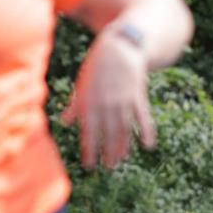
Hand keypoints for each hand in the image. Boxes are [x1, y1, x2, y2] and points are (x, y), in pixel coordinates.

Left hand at [61, 34, 154, 168]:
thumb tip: (64, 121)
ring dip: (122, 147)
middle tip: (108, 167)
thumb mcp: (83, 84)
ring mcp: (123, 100)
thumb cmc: (98, 65)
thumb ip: (75, 105)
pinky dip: (146, 131)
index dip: (89, 149)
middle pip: (108, 133)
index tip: (89, 165)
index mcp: (90, 101)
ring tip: (120, 161)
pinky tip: (148, 145)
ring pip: (124, 129)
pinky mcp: (137, 96)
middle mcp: (106, 103)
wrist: (120, 46)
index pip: (89, 131)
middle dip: (107, 152)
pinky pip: (142, 117)